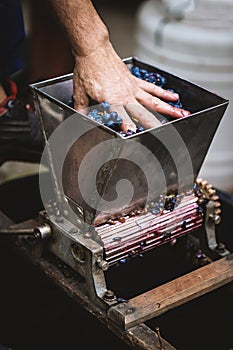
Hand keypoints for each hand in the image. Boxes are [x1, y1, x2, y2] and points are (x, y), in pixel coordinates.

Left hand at [73, 42, 189, 131]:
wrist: (93, 50)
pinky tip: (174, 97)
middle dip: (155, 124)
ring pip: (154, 101)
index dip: (129, 128)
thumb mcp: (79, 94)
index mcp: (112, 101)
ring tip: (181, 114)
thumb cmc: (87, 71)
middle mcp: (126, 96)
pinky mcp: (135, 81)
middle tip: (167, 133)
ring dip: (168, 109)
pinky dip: (163, 93)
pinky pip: (152, 88)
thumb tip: (80, 122)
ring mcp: (133, 88)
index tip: (136, 135)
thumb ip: (82, 111)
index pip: (123, 118)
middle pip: (144, 112)